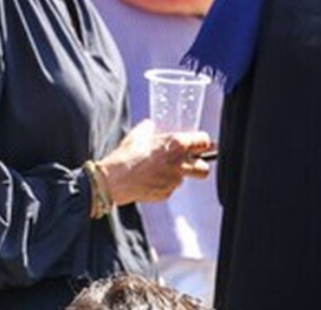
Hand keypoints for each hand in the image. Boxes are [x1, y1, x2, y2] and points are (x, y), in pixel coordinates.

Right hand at [96, 119, 213, 205]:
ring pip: (185, 179)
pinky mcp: (167, 193)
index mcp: (176, 145)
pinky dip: (164, 184)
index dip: (201, 143)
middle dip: (199, 164)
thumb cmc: (126, 156)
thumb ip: (150, 128)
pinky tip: (151, 178)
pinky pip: (171, 188)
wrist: (115, 180)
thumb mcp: (138, 134)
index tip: (198, 144)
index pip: (204, 142)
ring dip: (177, 174)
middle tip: (189, 161)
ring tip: (159, 169)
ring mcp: (174, 181)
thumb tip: (152, 126)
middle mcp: (180, 163)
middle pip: (205, 168)